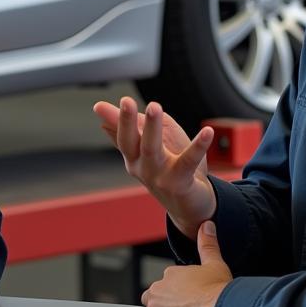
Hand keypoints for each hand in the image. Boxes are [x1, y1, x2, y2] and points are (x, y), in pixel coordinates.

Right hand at [93, 95, 216, 237]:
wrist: (191, 205)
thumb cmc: (171, 169)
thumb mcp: (150, 143)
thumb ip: (131, 125)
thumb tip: (99, 109)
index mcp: (133, 157)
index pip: (121, 135)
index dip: (114, 120)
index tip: (99, 105)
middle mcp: (141, 168)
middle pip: (130, 142)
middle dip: (126, 121)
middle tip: (125, 101)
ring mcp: (159, 177)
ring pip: (152, 150)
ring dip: (151, 127)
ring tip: (153, 107)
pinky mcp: (180, 183)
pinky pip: (188, 161)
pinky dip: (198, 145)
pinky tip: (207, 131)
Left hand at [138, 222, 230, 306]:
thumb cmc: (219, 291)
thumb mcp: (215, 263)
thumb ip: (208, 244)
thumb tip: (206, 225)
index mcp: (171, 274)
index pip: (167, 284)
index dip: (177, 293)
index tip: (188, 300)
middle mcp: (158, 288)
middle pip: (154, 297)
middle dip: (164, 305)